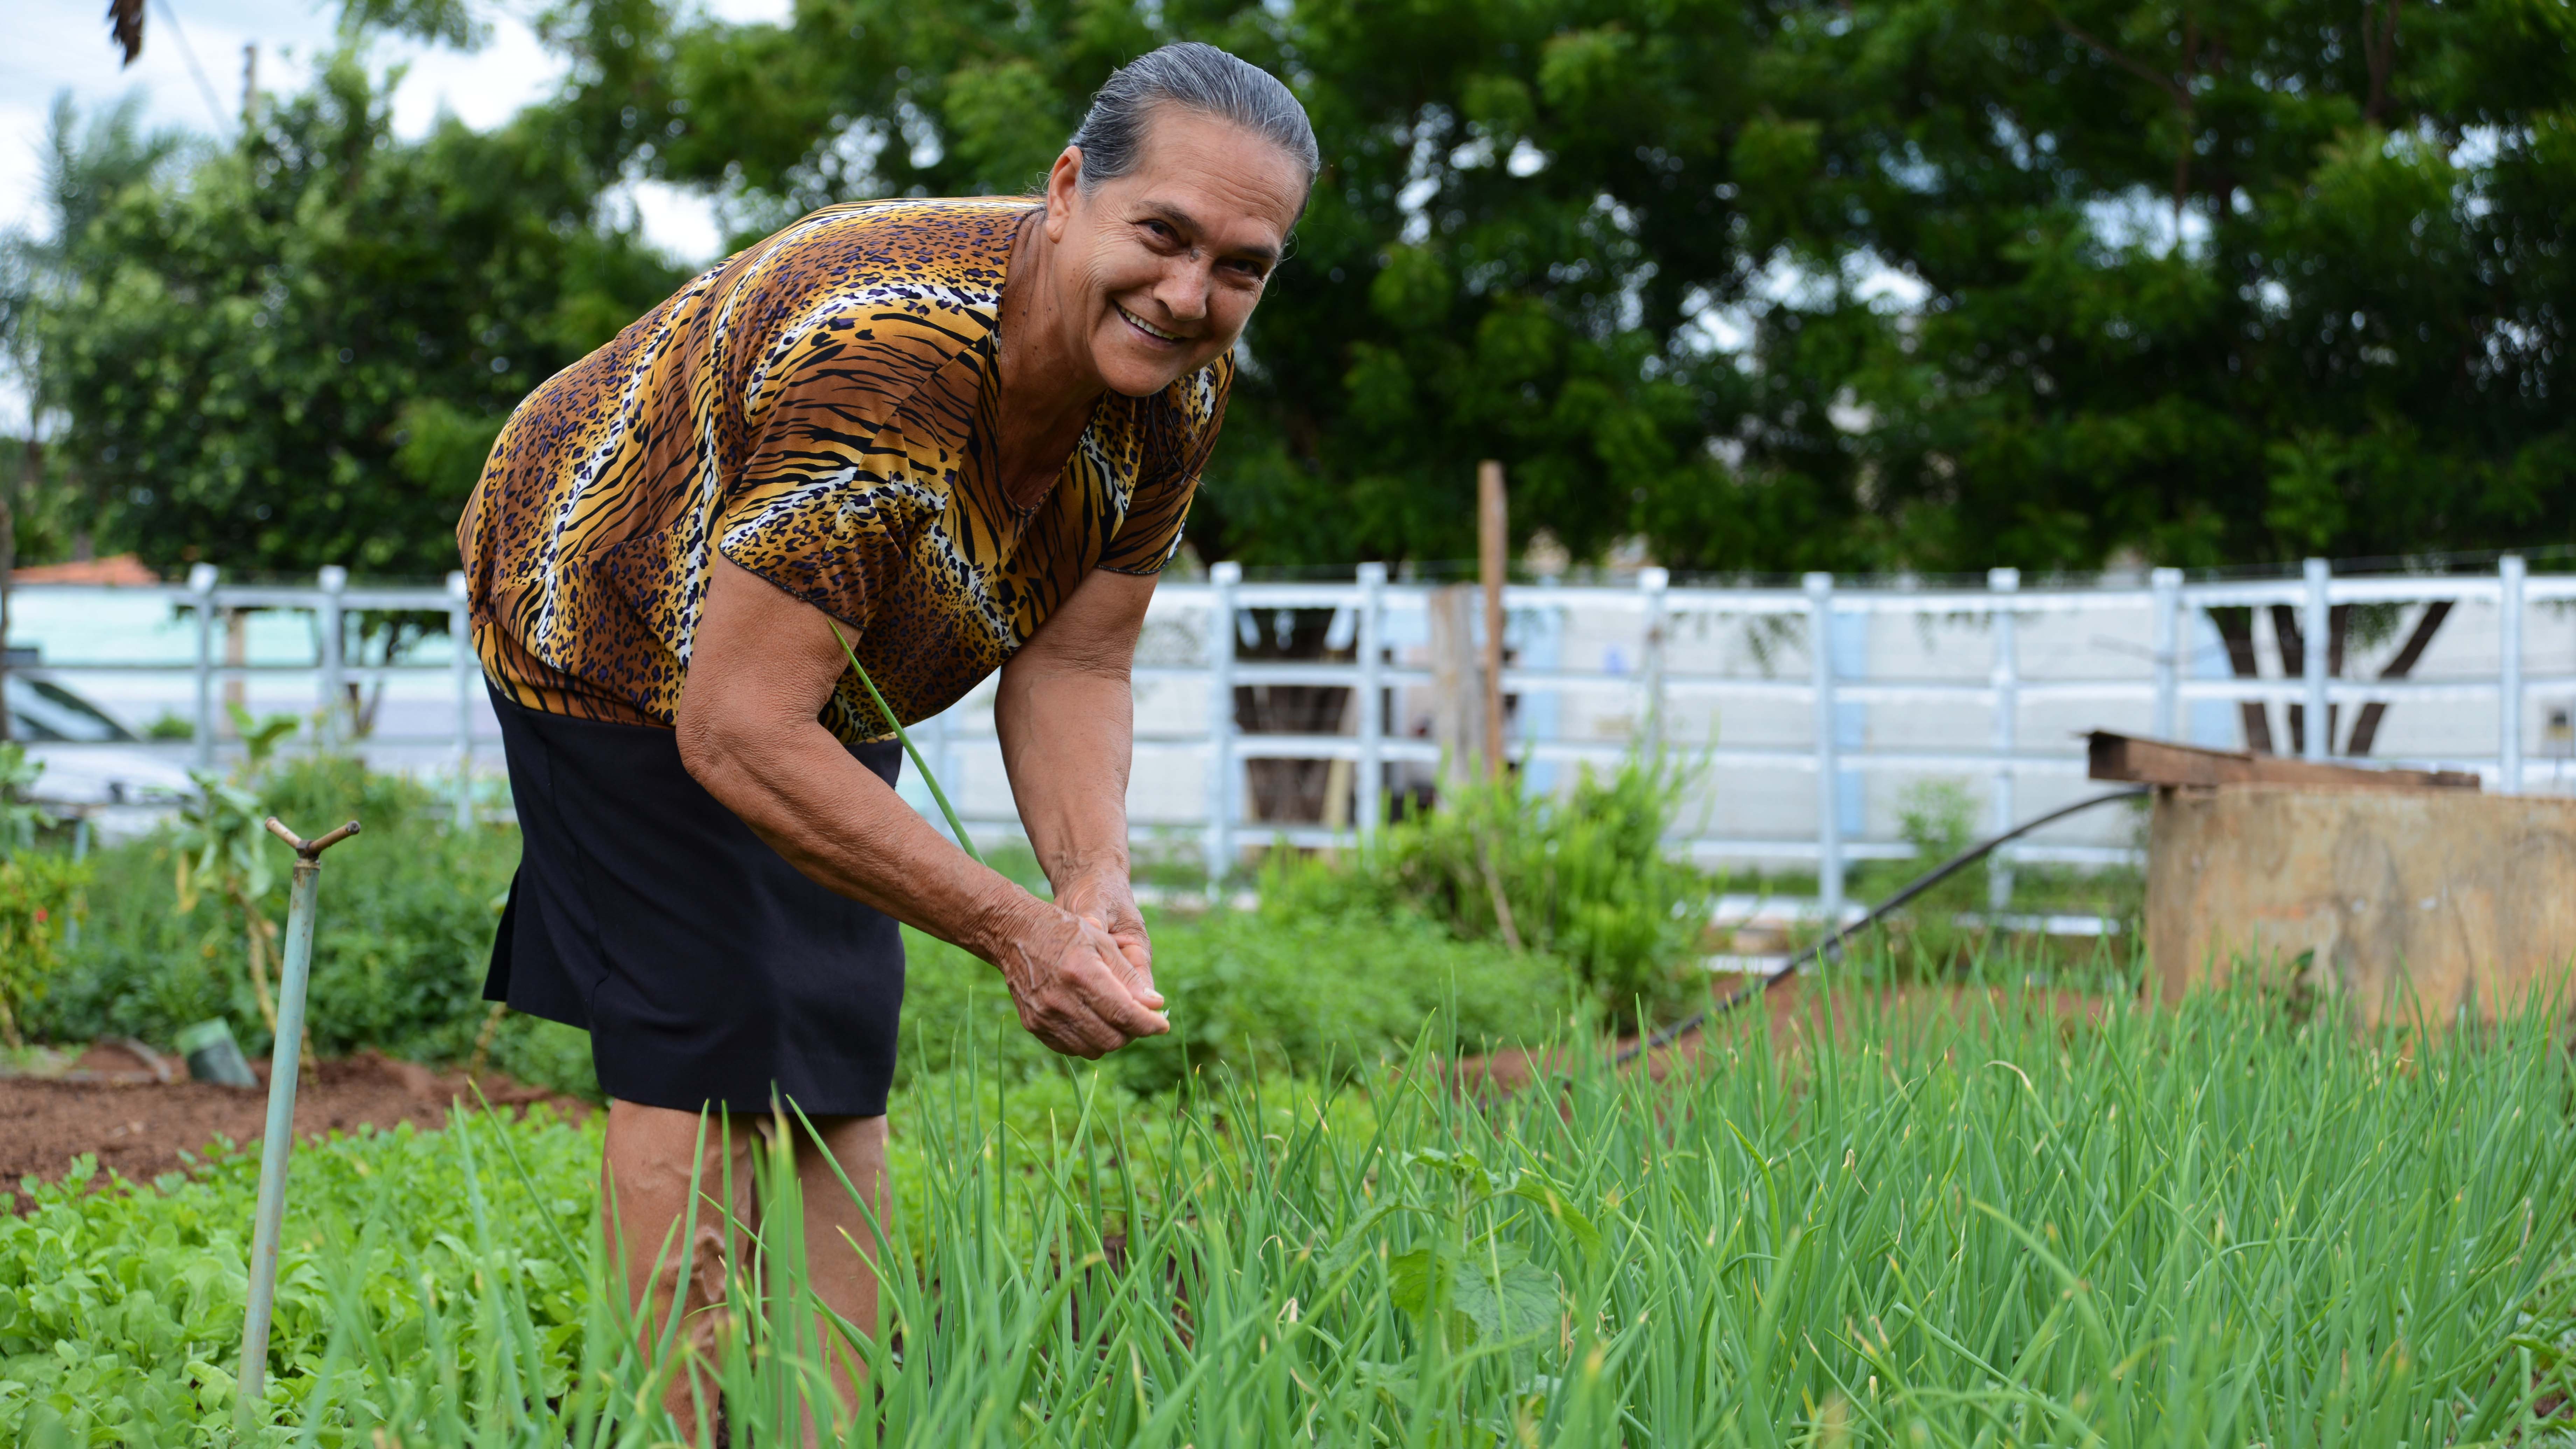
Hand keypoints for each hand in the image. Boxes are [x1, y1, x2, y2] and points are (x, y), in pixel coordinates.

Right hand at [992, 898, 1167, 1058]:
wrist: (1015, 934)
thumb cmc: (1065, 932)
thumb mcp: (1103, 942)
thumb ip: (1129, 977)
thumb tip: (1155, 1005)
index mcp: (1081, 974)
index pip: (1124, 1014)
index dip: (1149, 1024)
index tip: (1162, 1024)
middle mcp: (1061, 1000)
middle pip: (1111, 1039)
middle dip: (1133, 1033)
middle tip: (1139, 1019)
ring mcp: (1044, 1016)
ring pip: (1093, 1049)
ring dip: (1112, 1039)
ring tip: (1116, 1018)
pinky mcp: (1034, 1025)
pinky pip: (1072, 1048)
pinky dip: (1089, 1041)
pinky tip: (1094, 1021)